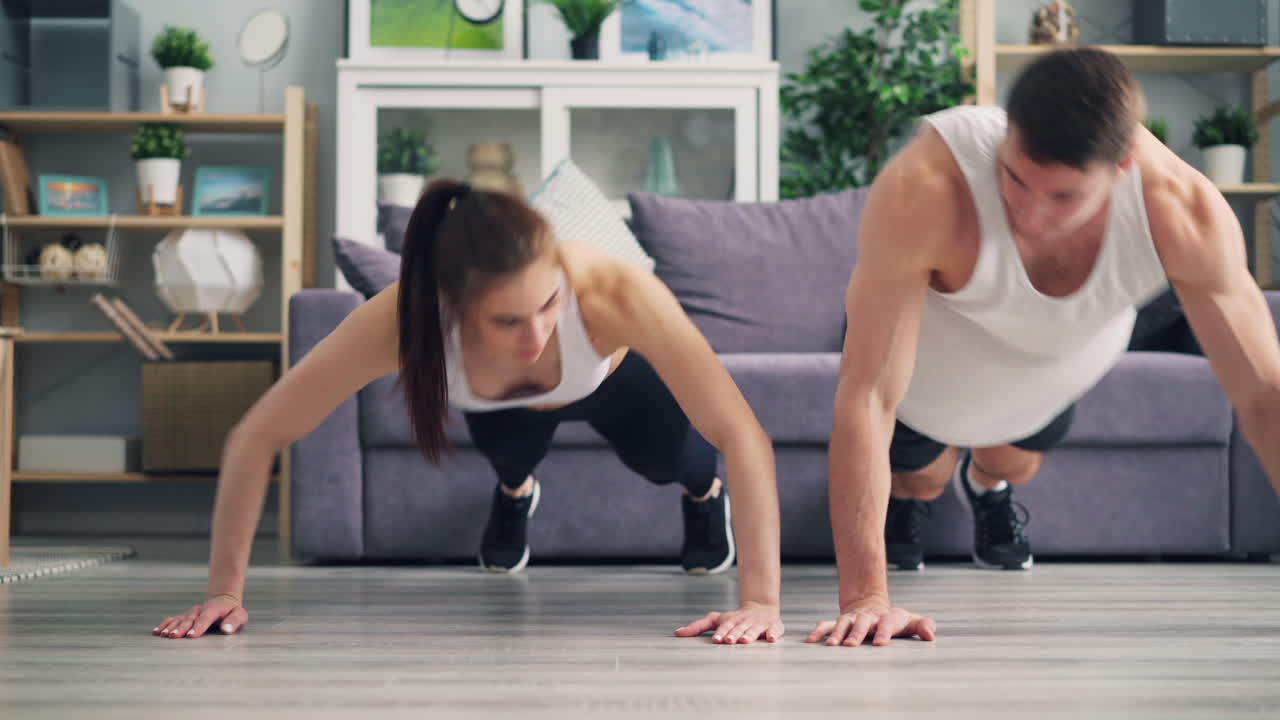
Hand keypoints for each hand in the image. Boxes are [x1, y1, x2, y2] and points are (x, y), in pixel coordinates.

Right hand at [153, 594, 247, 638]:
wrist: (223, 601)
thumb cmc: (232, 612)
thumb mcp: (240, 615)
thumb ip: (234, 622)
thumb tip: (227, 630)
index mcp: (213, 610)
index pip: (205, 618)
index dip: (198, 627)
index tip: (191, 635)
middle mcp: (199, 610)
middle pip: (189, 620)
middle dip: (181, 628)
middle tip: (173, 637)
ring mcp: (191, 613)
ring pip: (179, 620)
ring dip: (171, 627)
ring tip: (163, 635)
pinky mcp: (184, 616)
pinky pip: (173, 619)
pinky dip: (165, 624)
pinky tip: (156, 631)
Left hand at [674, 601, 783, 643]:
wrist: (761, 608)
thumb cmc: (734, 618)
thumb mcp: (715, 619)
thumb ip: (697, 627)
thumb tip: (677, 633)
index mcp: (730, 621)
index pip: (724, 627)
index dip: (720, 633)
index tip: (716, 640)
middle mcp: (744, 622)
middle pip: (738, 629)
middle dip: (734, 634)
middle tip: (729, 641)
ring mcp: (759, 625)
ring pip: (754, 630)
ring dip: (750, 635)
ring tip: (746, 641)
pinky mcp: (773, 627)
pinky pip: (775, 630)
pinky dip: (774, 634)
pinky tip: (772, 639)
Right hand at [805, 599, 935, 646]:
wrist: (871, 605)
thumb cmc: (894, 620)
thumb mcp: (910, 621)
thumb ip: (923, 626)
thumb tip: (931, 634)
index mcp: (886, 618)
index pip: (886, 624)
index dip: (884, 633)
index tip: (880, 644)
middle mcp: (867, 617)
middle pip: (862, 624)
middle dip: (856, 634)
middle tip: (852, 645)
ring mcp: (852, 618)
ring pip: (843, 624)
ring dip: (837, 634)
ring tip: (831, 645)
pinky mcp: (840, 621)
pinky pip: (827, 624)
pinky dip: (818, 631)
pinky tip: (810, 640)